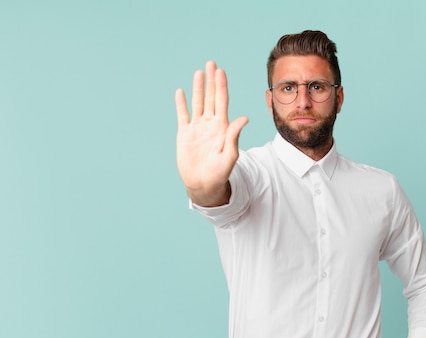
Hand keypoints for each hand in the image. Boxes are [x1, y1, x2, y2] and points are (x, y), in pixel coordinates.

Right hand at [175, 60, 248, 206]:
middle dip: (211, 81)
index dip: (221, 86)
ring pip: (198, 103)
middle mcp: (210, 124)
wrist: (204, 184)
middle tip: (211, 63)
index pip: (222, 101)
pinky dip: (181, 104)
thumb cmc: (220, 172)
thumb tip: (244, 118)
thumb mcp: (230, 154)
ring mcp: (197, 128)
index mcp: (222, 127)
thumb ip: (234, 135)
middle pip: (210, 97)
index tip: (221, 71)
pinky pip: (183, 115)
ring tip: (199, 72)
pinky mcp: (184, 134)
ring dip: (198, 88)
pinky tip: (181, 92)